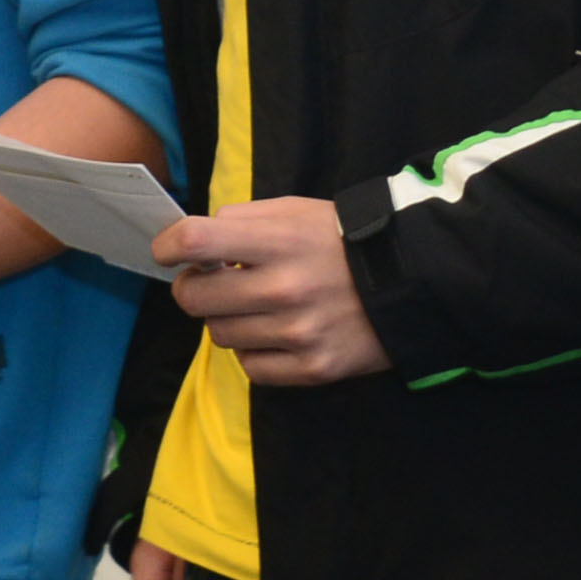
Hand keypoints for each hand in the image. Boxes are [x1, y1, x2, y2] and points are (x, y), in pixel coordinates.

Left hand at [156, 197, 391, 386]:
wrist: (412, 282)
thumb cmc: (343, 241)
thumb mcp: (296, 211)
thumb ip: (243, 220)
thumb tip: (194, 242)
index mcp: (279, 241)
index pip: (196, 241)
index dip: (168, 246)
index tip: (168, 251)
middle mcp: (284, 289)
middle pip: (194, 298)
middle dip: (192, 288)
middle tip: (208, 282)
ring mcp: (297, 334)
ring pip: (220, 335)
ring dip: (226, 320)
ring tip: (253, 306)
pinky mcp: (312, 369)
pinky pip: (251, 368)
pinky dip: (254, 352)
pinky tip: (274, 334)